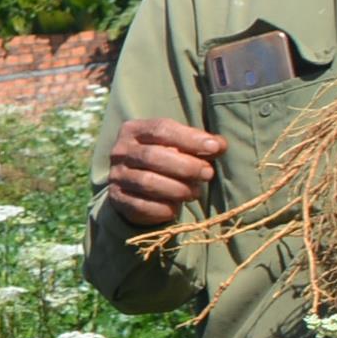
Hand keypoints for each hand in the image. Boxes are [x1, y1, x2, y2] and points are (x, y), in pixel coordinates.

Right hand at [101, 117, 222, 232]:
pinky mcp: (117, 199)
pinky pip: (140, 205)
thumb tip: (219, 145)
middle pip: (153, 156)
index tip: (215, 148)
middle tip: (208, 174)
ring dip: (177, 189)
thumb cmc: (163, 158)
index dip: (190, 139)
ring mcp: (116, 175)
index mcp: (134, 130)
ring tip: (195, 192)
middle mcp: (121, 151)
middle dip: (186, 166)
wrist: (134, 185)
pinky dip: (162, 208)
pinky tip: (176, 208)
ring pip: (147, 182)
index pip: (161, 129)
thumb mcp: (178, 145)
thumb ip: (198, 144)